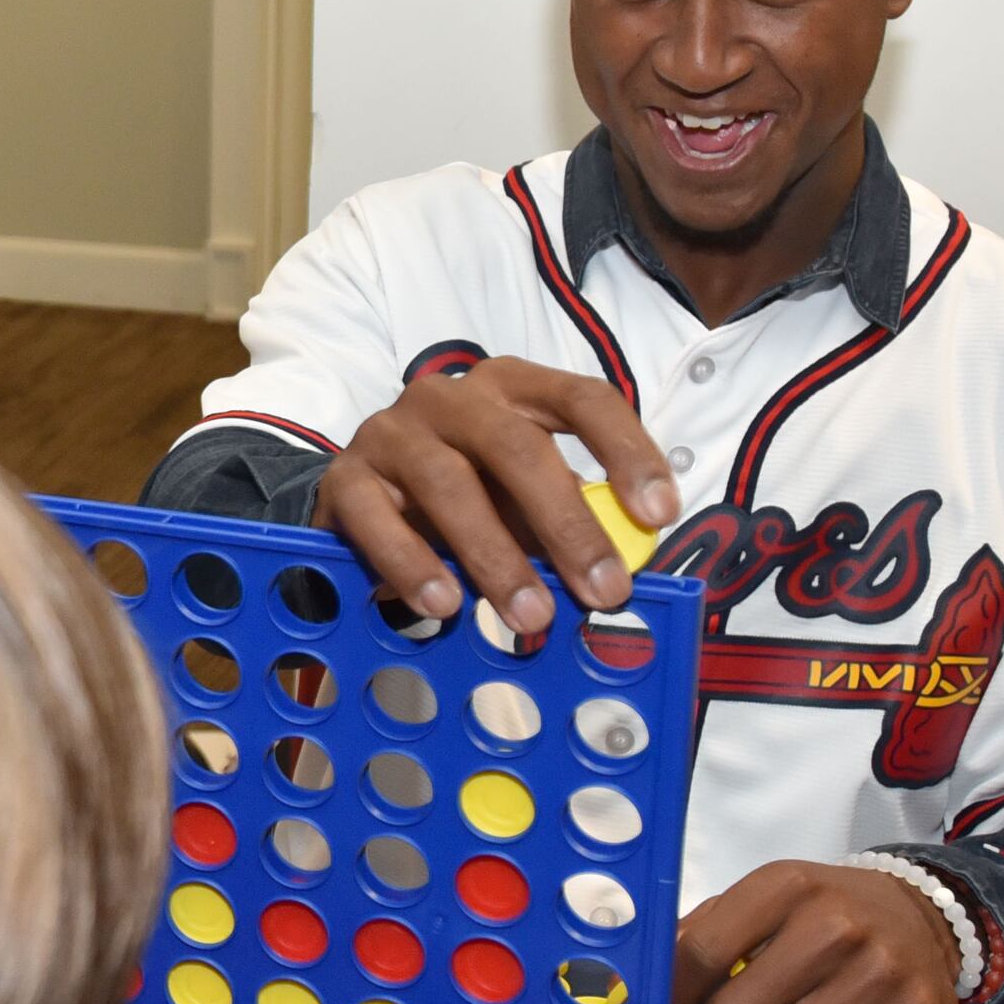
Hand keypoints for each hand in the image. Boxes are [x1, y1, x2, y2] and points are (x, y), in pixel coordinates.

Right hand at [314, 360, 678, 635]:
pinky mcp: (344, 478)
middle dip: (567, 524)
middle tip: (602, 592)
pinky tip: (445, 604)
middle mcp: (451, 396)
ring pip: (450, 483)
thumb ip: (566, 524)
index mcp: (512, 386)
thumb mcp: (522, 503)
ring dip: (497, 557)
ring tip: (531, 616)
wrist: (361, 503)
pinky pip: (379, 519)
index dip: (627, 452)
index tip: (658, 516)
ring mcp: (392, 431)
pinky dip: (414, 564)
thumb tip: (619, 576)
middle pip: (518, 446)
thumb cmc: (465, 498)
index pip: (583, 399)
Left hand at [674, 860, 963, 1003]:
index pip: (701, 953)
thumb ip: (703, 931)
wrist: (926, 917)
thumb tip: (642, 982)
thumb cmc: (823, 914)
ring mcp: (883, 976)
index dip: (677, 991)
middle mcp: (839, 927)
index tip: (677, 1003)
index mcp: (789, 886)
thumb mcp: (765, 899)